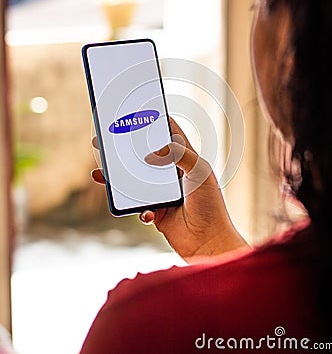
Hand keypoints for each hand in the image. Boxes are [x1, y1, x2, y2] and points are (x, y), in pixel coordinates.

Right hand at [91, 118, 247, 263]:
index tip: (136, 111)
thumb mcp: (199, 172)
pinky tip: (146, 213)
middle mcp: (171, 173)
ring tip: (99, 172)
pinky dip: (136, 208)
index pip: (168, 133)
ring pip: (134, 180)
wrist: (209, 242)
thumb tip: (150, 155)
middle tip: (105, 139)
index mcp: (185, 159)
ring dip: (117, 177)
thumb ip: (179, 155)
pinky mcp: (155, 211)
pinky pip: (137, 206)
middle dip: (125, 148)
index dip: (153, 121)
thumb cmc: (210, 205)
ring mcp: (162, 192)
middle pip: (143, 155)